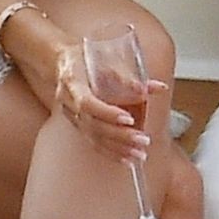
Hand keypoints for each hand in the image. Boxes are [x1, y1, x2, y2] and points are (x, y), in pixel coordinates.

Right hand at [52, 40, 163, 162]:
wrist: (62, 62)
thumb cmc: (84, 57)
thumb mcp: (104, 58)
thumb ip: (130, 76)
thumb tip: (157, 87)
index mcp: (73, 82)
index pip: (87, 103)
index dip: (108, 113)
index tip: (128, 119)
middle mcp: (69, 103)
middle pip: (93, 125)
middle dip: (120, 135)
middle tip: (142, 140)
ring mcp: (71, 117)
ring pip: (94, 138)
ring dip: (118, 148)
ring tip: (139, 154)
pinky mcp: (78, 126)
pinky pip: (93, 143)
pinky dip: (111, 153)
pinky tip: (127, 160)